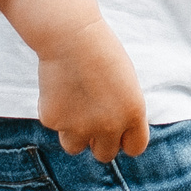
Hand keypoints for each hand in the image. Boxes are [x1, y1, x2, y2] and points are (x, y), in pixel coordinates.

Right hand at [0, 0, 147, 161]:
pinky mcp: (54, 121)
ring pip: (75, 146)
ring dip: (73, 133)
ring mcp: (80, 127)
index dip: (125, 140)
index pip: (135, 147)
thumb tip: (114, 132)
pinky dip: (55, 112)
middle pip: (104, 154)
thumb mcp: (126, 82)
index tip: (118, 132)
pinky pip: (56, 126)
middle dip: (98, 141)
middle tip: (90, 119)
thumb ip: (122, 110)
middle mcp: (109, 126)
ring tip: (72, 104)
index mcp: (133, 114)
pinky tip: (57, 88)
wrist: (71, 35)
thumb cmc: (102, 51)